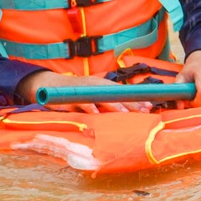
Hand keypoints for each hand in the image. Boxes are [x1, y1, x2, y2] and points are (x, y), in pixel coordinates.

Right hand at [17, 71, 152, 114]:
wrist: (51, 86)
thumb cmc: (75, 93)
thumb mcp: (92, 96)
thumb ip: (105, 103)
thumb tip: (123, 112)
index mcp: (102, 86)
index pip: (123, 93)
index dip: (135, 100)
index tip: (149, 107)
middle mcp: (96, 85)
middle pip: (117, 95)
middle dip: (130, 103)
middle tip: (144, 111)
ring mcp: (85, 90)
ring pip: (102, 98)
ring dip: (114, 106)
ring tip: (124, 113)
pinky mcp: (73, 96)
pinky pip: (83, 102)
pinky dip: (90, 108)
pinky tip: (97, 114)